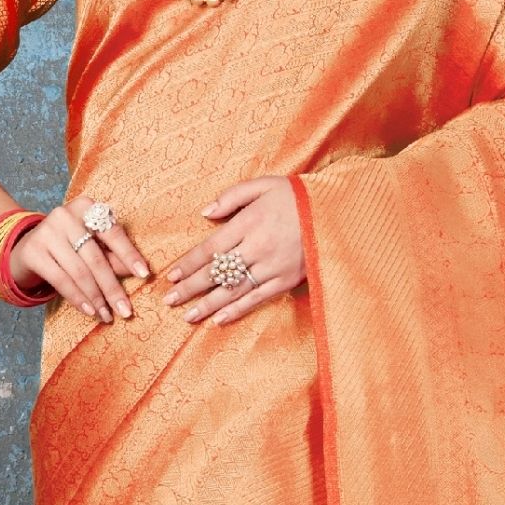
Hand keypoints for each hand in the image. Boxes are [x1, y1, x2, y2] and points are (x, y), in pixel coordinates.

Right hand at [8, 195, 150, 321]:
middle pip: (96, 257)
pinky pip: (61, 280)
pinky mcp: (33, 252)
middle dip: (112, 287)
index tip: (145, 275)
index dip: (130, 255)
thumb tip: (140, 273)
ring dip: (96, 298)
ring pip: (79, 271)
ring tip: (107, 316)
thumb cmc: (68, 246)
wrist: (24, 248)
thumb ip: (113, 256)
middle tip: (126, 310)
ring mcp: (46, 232)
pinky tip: (89, 311)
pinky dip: (78, 298)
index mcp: (86, 207)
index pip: (113, 233)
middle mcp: (65, 215)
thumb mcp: (91, 245)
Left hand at [162, 175, 305, 326]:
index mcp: (249, 222)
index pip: (210, 247)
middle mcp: (257, 247)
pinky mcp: (287, 280)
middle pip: (216, 272)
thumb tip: (205, 213)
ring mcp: (272, 266)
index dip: (189, 263)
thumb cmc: (298, 195)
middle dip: (190, 288)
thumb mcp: (264, 184)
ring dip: (208, 304)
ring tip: (187, 316)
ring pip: (233, 289)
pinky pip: (257, 298)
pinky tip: (219, 319)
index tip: (171, 276)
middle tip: (168, 301)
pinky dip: (237, 310)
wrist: (336, 211)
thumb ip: (232, 196)